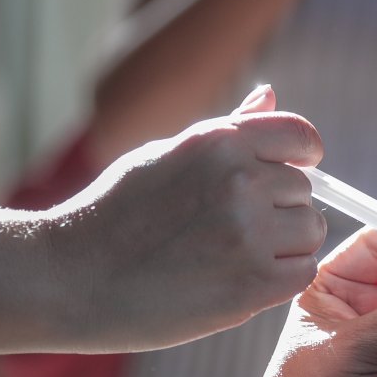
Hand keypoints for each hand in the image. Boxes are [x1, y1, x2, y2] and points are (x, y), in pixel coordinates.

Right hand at [43, 84, 327, 351]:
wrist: (66, 278)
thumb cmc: (114, 213)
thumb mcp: (166, 154)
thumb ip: (227, 131)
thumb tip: (269, 94)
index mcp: (218, 140)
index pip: (300, 136)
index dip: (302, 158)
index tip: (286, 176)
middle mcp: (238, 177)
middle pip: (303, 190)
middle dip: (278, 209)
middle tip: (228, 230)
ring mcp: (246, 230)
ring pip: (309, 231)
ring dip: (283, 246)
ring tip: (230, 255)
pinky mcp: (251, 281)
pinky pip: (302, 272)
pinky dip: (280, 279)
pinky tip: (238, 280)